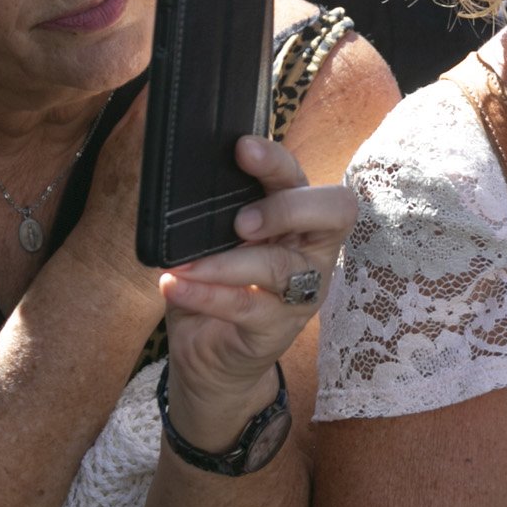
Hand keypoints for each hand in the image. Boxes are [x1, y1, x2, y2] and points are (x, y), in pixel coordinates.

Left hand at [158, 136, 355, 445]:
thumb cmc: (216, 284)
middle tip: (239, 221)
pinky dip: (205, 294)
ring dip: (225, 262)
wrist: (209, 357)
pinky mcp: (278, 329)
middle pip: (333, 214)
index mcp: (301, 219)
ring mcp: (301, 293)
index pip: (309, 180)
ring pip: (279, 266)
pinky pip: (245, 306)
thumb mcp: (215, 239)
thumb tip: (189, 176)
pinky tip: (173, 285)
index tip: (241, 149)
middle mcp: (312, 252)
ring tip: (183, 264)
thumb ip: (218, 209)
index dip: (280, 162)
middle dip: (286, 208)